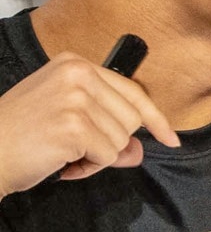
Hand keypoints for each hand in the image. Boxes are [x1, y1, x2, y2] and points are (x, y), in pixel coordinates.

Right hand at [0, 51, 177, 196]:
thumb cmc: (20, 136)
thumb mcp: (67, 120)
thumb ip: (108, 130)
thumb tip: (140, 150)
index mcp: (75, 64)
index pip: (133, 92)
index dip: (154, 119)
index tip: (170, 138)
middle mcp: (77, 73)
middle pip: (131, 119)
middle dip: (109, 142)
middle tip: (72, 147)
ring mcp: (76, 97)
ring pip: (122, 140)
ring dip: (97, 157)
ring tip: (63, 153)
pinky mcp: (74, 125)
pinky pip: (108, 156)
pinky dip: (89, 167)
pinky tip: (61, 162)